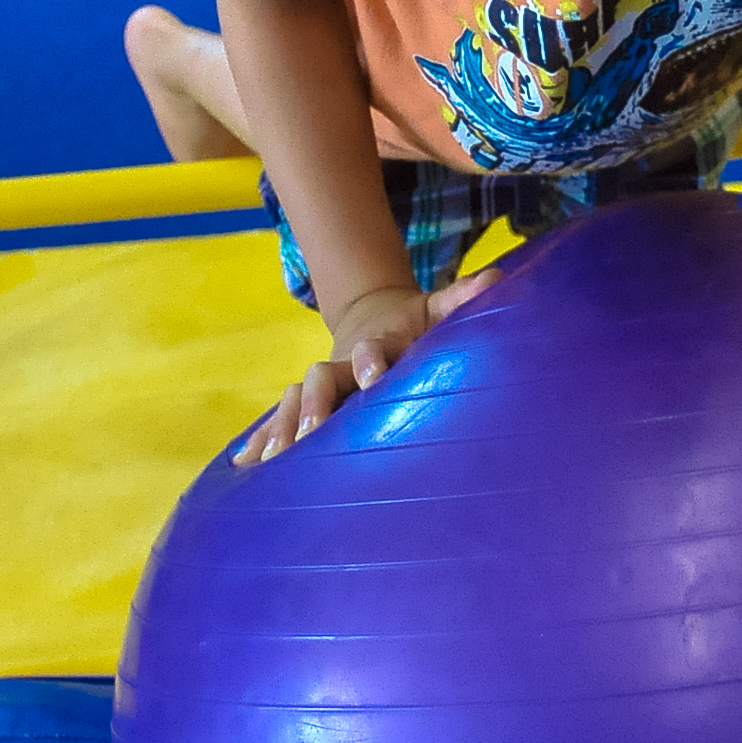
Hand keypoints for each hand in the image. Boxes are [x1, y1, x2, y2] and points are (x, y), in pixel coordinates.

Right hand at [234, 269, 496, 465]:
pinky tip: (242, 465)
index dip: (371, 361)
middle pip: (320, 380)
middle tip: (310, 435)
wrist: (370, 317)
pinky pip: (278, 422)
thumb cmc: (413, 325)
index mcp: (375, 344)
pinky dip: (260, 440)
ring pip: (293, 405)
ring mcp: (318, 386)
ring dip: (281, 429)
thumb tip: (499, 277)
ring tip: (270, 461)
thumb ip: (462, 299)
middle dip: (313, 406)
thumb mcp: (437, 309)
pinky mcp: (304, 405)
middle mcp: (340, 365)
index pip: (371, 350)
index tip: (374, 379)